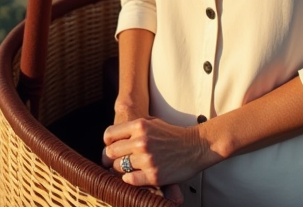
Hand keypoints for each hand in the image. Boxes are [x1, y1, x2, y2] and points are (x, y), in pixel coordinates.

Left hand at [101, 117, 220, 191]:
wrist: (195, 146)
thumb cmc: (173, 135)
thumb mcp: (152, 122)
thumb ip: (134, 127)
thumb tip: (114, 137)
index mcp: (139, 126)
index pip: (109, 135)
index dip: (107, 143)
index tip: (111, 148)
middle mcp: (141, 141)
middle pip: (110, 153)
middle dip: (109, 159)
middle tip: (112, 163)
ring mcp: (147, 159)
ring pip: (118, 168)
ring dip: (119, 171)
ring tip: (125, 170)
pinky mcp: (154, 175)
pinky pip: (130, 180)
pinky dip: (129, 180)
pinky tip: (133, 177)